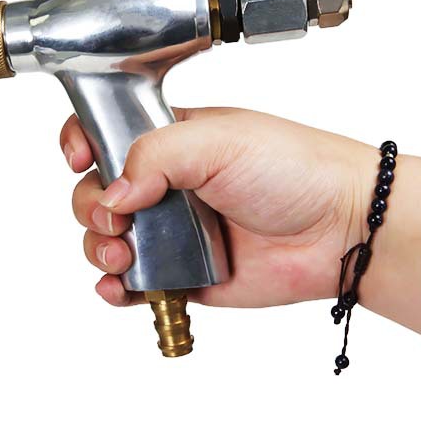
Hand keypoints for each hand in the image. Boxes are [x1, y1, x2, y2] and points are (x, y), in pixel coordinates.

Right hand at [60, 107, 370, 307]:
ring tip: (124, 254)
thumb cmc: (294, 168)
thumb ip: (153, 156)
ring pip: (107, 240)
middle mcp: (165, 185)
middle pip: (97, 193)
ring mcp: (172, 231)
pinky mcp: (182, 274)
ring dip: (100, 249)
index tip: (80, 159)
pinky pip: (132, 284)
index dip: (82, 144)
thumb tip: (112, 195)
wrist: (340, 228)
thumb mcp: (219, 141)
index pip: (106, 133)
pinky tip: (120, 286)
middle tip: (116, 218)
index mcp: (169, 140)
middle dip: (91, 207)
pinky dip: (115, 288)